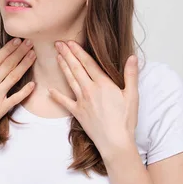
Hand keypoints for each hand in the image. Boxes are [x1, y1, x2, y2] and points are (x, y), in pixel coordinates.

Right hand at [0, 38, 36, 151]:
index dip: (8, 49)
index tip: (16, 41)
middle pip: (8, 65)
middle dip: (20, 52)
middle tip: (30, 43)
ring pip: (14, 77)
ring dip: (25, 65)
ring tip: (33, 55)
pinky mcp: (2, 109)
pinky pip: (17, 97)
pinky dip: (26, 90)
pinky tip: (33, 83)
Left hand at [48, 40, 138, 158]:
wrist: (115, 141)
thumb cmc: (125, 120)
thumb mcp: (132, 96)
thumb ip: (131, 75)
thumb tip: (132, 57)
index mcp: (103, 84)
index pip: (89, 63)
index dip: (78, 51)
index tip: (70, 42)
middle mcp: (90, 90)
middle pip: (76, 68)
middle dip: (67, 54)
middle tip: (58, 44)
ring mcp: (82, 101)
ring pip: (70, 80)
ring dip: (63, 67)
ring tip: (56, 57)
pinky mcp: (77, 112)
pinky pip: (64, 102)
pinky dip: (57, 95)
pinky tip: (50, 89)